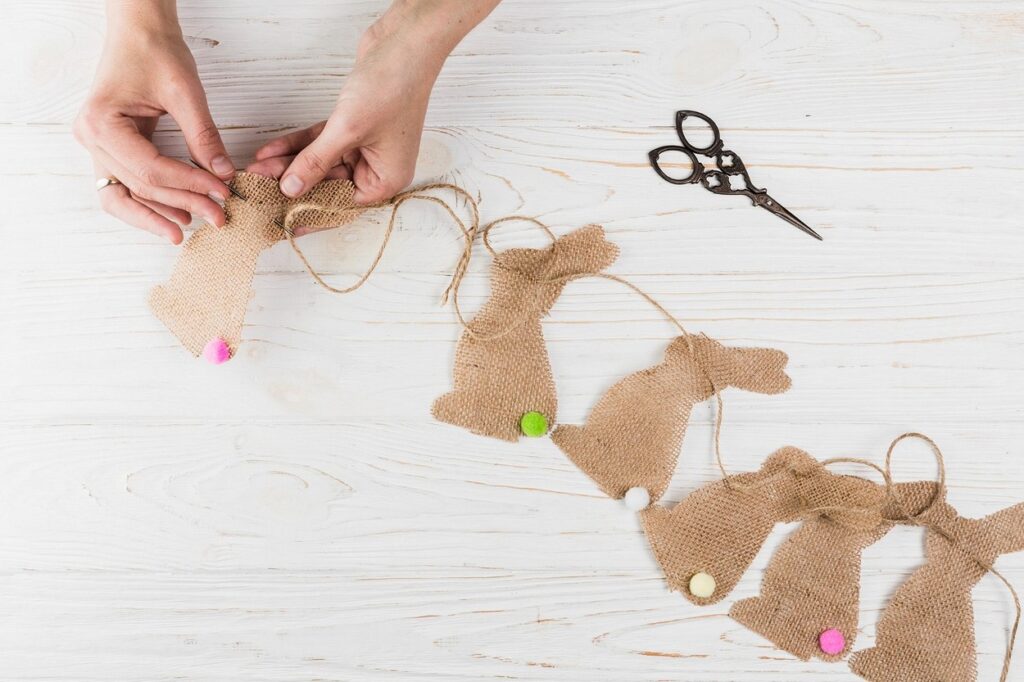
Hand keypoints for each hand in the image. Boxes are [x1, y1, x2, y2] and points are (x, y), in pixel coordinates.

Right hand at [74, 1, 232, 243]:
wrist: (139, 32)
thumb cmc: (156, 51)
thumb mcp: (185, 92)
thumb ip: (203, 136)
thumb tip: (224, 175)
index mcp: (102, 123)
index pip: (151, 170)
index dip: (189, 185)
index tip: (222, 193)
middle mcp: (90, 138)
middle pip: (140, 187)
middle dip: (182, 204)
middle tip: (219, 217)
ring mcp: (96, 146)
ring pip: (125, 196)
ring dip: (159, 214)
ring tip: (193, 226)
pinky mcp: (110, 149)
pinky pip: (126, 186)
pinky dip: (149, 204)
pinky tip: (176, 216)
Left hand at [249, 0, 501, 231]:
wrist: (404, 45)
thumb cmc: (391, 89)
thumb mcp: (347, 131)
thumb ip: (317, 162)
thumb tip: (291, 189)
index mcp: (387, 180)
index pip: (343, 205)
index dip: (311, 212)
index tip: (282, 221)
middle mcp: (378, 167)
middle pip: (328, 184)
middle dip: (293, 182)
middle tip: (259, 185)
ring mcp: (366, 146)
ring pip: (321, 162)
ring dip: (290, 162)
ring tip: (258, 166)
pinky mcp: (353, 125)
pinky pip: (320, 142)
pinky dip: (298, 144)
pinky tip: (272, 149)